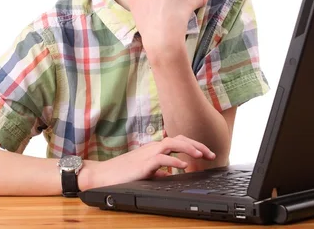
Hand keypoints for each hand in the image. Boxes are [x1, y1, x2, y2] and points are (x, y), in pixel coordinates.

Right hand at [79, 135, 215, 189]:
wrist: (102, 175)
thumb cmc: (122, 174)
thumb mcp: (146, 172)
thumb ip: (159, 171)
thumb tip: (171, 174)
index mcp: (155, 148)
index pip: (179, 141)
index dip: (194, 145)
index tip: (207, 153)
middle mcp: (153, 147)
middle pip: (180, 139)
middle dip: (197, 145)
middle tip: (211, 154)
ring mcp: (148, 153)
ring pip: (173, 144)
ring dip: (189, 148)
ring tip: (201, 155)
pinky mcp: (143, 163)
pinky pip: (162, 159)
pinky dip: (174, 161)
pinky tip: (184, 166)